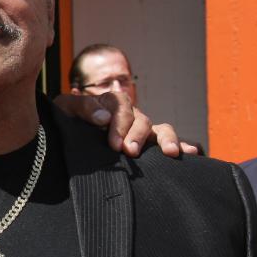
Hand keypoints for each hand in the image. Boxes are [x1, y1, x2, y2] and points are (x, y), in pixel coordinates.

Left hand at [52, 92, 194, 156]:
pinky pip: (169, 142)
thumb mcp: (65, 110)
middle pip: (142, 119)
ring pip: (160, 129)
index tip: (114, 144)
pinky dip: (183, 145)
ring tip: (170, 152)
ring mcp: (141, 131)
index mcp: (111, 104)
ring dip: (167, 139)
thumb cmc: (64, 122)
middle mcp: (130, 116)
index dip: (120, 123)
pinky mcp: (148, 146)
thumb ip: (82, 107)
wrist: (64, 136)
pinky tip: (192, 153)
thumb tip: (104, 117)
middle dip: (138, 135)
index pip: (121, 105)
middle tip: (129, 152)